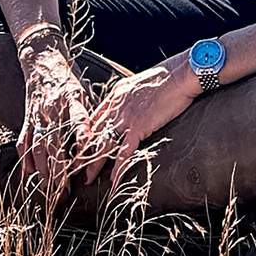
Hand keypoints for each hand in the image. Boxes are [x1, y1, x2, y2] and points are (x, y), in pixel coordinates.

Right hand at [18, 44, 94, 192]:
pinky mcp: (27, 118)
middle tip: (66, 191)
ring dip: (44, 169)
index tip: (87, 159)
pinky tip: (30, 174)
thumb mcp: (84, 92)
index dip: (83, 140)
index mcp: (72, 100)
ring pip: (38, 146)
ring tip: (50, 188)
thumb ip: (89, 115)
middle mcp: (53, 109)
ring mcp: (37, 115)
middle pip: (55, 143)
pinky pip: (24, 142)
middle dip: (60, 169)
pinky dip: (26, 159)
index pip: (79, 121)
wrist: (42, 62)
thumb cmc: (68, 81)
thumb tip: (103, 138)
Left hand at [74, 57, 199, 187]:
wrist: (180, 75)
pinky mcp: (139, 127)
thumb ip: (131, 96)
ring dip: (94, 164)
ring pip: (104, 145)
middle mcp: (116, 106)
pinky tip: (113, 180)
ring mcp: (126, 117)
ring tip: (87, 178)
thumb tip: (133, 104)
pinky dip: (118, 168)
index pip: (95, 118)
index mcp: (116, 95)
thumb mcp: (140, 83)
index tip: (82, 146)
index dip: (87, 135)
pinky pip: (124, 152)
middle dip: (84, 152)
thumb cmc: (167, 76)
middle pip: (94, 134)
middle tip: (75, 167)